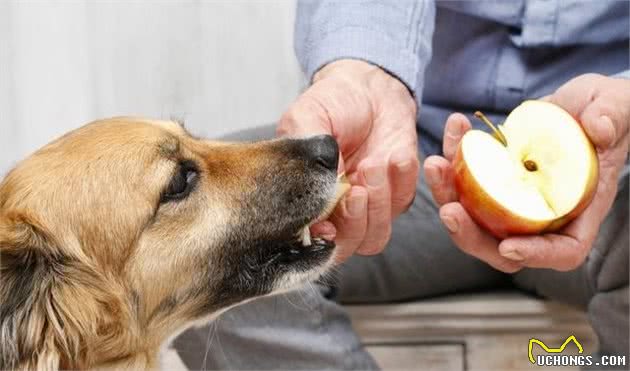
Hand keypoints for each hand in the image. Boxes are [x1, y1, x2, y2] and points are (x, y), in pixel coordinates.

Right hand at [278, 59, 418, 261]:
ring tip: (374, 164)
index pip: (309, 239)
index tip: (326, 226)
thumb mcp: (305, 119)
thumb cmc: (331, 102)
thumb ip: (306, 156)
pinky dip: (402, 181)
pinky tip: (396, 155)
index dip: (319, 241)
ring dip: (378, 204)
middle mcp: (336, 210)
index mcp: (307, 199)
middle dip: (353, 222)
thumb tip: (318, 193)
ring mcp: (368, 206)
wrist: (369, 86)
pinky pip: (403, 203)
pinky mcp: (398, 192)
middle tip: (357, 190)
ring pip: (376, 236)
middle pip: (346, 246)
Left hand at [424, 73, 629, 271]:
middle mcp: (540, 212)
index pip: (562, 250)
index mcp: (578, 208)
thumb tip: (599, 128)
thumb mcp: (617, 107)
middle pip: (502, 245)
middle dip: (470, 235)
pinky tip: (454, 129)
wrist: (580, 103)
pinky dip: (452, 159)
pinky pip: (464, 180)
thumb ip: (612, 117)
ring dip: (447, 194)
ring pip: (473, 216)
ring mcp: (512, 198)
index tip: (508, 247)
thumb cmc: (608, 111)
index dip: (535, 255)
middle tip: (448, 210)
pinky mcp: (491, 178)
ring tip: (436, 165)